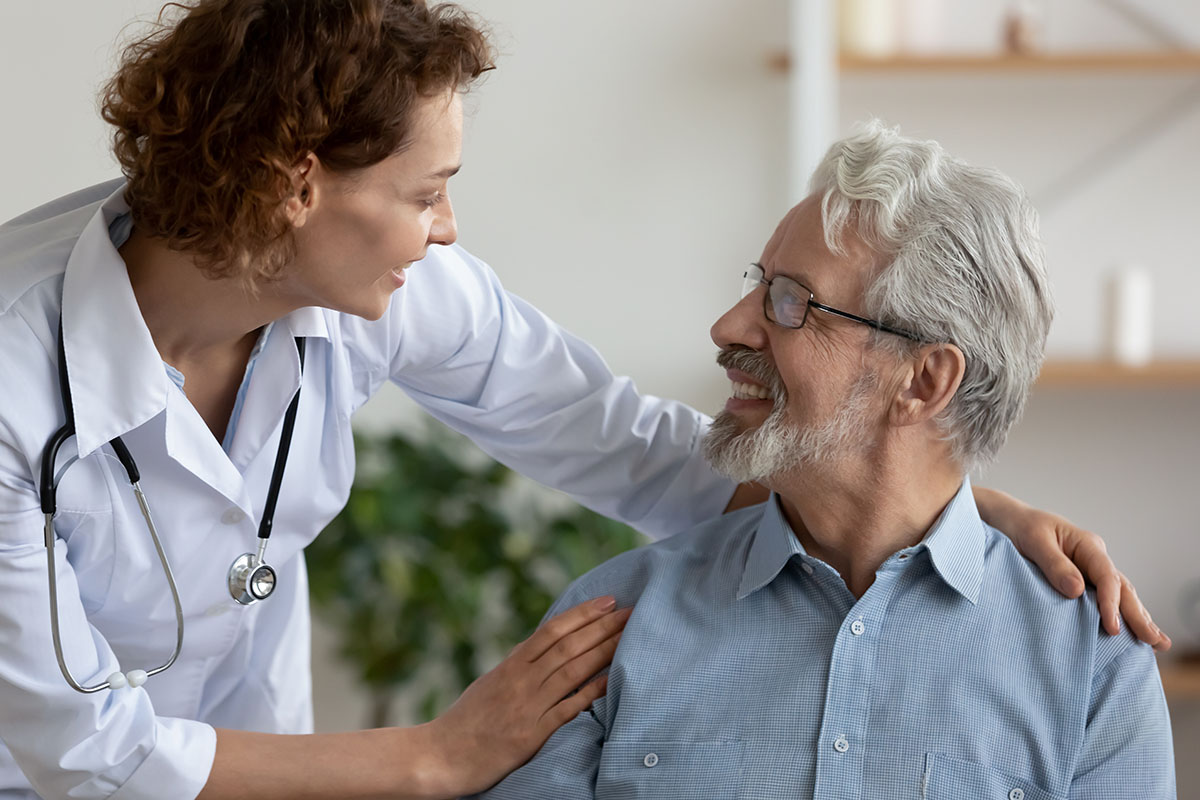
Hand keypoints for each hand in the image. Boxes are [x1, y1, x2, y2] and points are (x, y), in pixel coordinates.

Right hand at [422, 596, 630, 796]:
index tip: (609, 601)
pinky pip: (567, 709)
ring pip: (572, 670)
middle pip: (568, 645)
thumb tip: (538, 647)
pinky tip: (612, 680)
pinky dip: (591, 693)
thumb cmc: (466, 721)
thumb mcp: (490, 683)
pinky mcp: (531, 734)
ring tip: (630, 637)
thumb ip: (516, 665)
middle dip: (603, 627)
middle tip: (632, 612)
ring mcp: (527, 706)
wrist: (440, 756)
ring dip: (604, 651)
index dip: (583, 613)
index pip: (552, 630)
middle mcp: (521, 680)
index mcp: (511, 665)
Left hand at [975, 487, 1170, 651]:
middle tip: (1157, 642)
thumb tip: (1077, 591)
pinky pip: (1104, 599)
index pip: (1107, 577)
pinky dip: (1119, 615)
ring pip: (1119, 595)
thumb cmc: (1019, 527)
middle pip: (1123, 589)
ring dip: (1137, 618)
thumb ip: (1054, 564)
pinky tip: (1130, 632)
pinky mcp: (1081, 581)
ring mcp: (1089, 570)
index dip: (1111, 603)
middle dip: (1139, 616)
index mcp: (1087, 545)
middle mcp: (1093, 558)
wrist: (1007, 520)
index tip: (1112, 627)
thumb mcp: (1034, 541)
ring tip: (1158, 643)